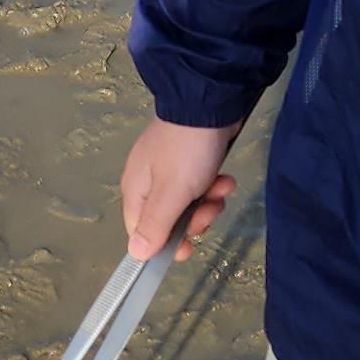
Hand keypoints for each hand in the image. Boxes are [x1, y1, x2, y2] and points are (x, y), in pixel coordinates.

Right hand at [122, 117, 235, 260]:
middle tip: (210, 208)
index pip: (141, 232)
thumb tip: (136, 254)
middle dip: (194, 219)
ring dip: (208, 202)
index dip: (163, 245)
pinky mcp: (188, 161)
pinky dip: (212, 185)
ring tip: (221, 187)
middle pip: (168, 220)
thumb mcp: (172, 193)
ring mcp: (168, 170)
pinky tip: (224, 178)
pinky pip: (199, 186)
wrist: (208, 104)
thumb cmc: (187, 151)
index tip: (188, 248)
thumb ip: (155, 225)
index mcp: (136, 190)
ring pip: (188, 204)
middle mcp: (147, 182)